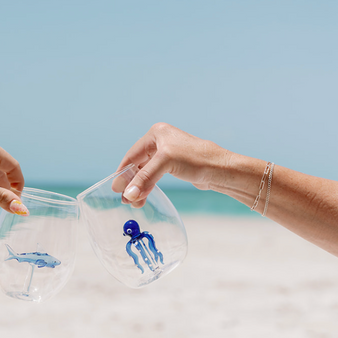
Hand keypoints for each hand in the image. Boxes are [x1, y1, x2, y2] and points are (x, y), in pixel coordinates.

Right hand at [113, 123, 228, 207]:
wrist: (220, 170)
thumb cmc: (197, 159)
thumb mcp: (166, 164)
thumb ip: (145, 179)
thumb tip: (128, 194)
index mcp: (156, 133)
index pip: (132, 155)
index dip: (123, 173)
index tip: (116, 190)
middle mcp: (160, 141)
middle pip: (137, 164)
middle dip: (131, 183)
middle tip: (126, 200)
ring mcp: (167, 154)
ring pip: (145, 172)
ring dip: (139, 187)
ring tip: (135, 203)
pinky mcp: (173, 166)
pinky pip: (154, 177)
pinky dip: (147, 187)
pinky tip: (144, 197)